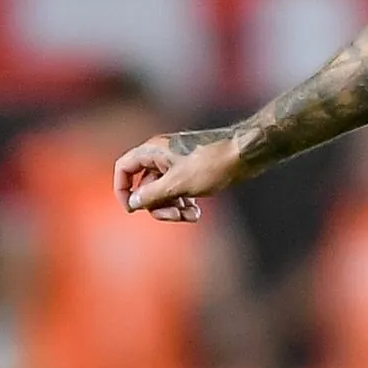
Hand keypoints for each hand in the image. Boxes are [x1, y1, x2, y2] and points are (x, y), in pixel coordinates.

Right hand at [113, 130, 242, 222]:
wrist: (245, 153)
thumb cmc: (212, 163)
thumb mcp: (178, 184)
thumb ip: (152, 194)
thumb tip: (134, 202)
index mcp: (153, 151)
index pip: (124, 168)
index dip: (122, 188)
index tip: (132, 209)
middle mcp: (162, 155)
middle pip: (145, 185)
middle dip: (158, 205)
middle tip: (175, 216)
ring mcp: (177, 164)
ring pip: (163, 191)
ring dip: (173, 207)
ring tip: (191, 215)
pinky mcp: (191, 172)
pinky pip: (178, 190)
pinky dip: (184, 203)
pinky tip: (197, 212)